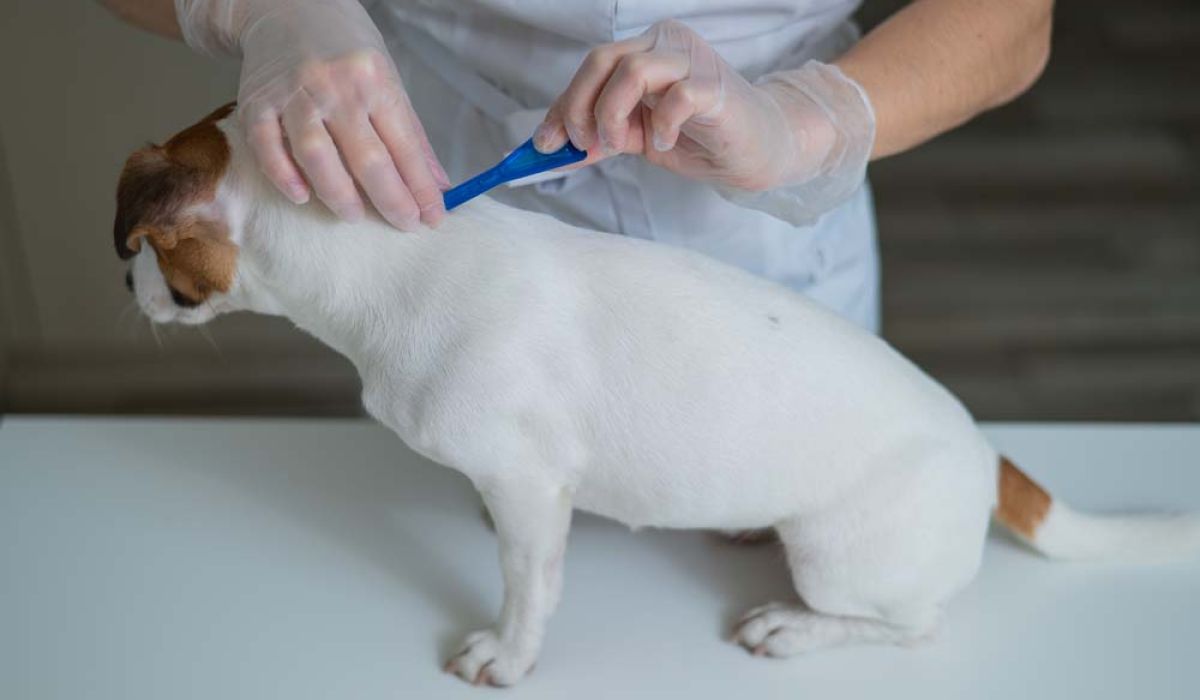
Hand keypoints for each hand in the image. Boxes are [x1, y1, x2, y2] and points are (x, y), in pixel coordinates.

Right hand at [176, 0, 448, 229]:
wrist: (286, 6)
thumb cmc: (345, 49)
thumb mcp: (388, 79)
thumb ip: (410, 134)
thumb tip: (437, 184)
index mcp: (374, 79)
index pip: (405, 145)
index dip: (420, 187)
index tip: (433, 217)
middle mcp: (335, 86)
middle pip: (366, 157)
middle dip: (391, 199)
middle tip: (404, 224)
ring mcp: (293, 94)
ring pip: (317, 155)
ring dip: (338, 194)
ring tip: (355, 216)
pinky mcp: (257, 102)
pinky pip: (267, 147)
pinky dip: (284, 176)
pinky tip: (302, 196)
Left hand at [534, 20, 873, 222]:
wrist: (759, 148)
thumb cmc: (700, 137)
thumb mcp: (638, 136)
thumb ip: (603, 133)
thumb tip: (554, 146)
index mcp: (645, 51)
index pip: (591, 67)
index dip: (563, 105)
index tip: (546, 143)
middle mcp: (666, 45)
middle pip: (603, 60)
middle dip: (580, 106)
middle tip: (584, 143)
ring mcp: (692, 61)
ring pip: (632, 71)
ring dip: (612, 114)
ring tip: (620, 144)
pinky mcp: (715, 87)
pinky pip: (677, 97)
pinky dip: (661, 126)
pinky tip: (664, 143)